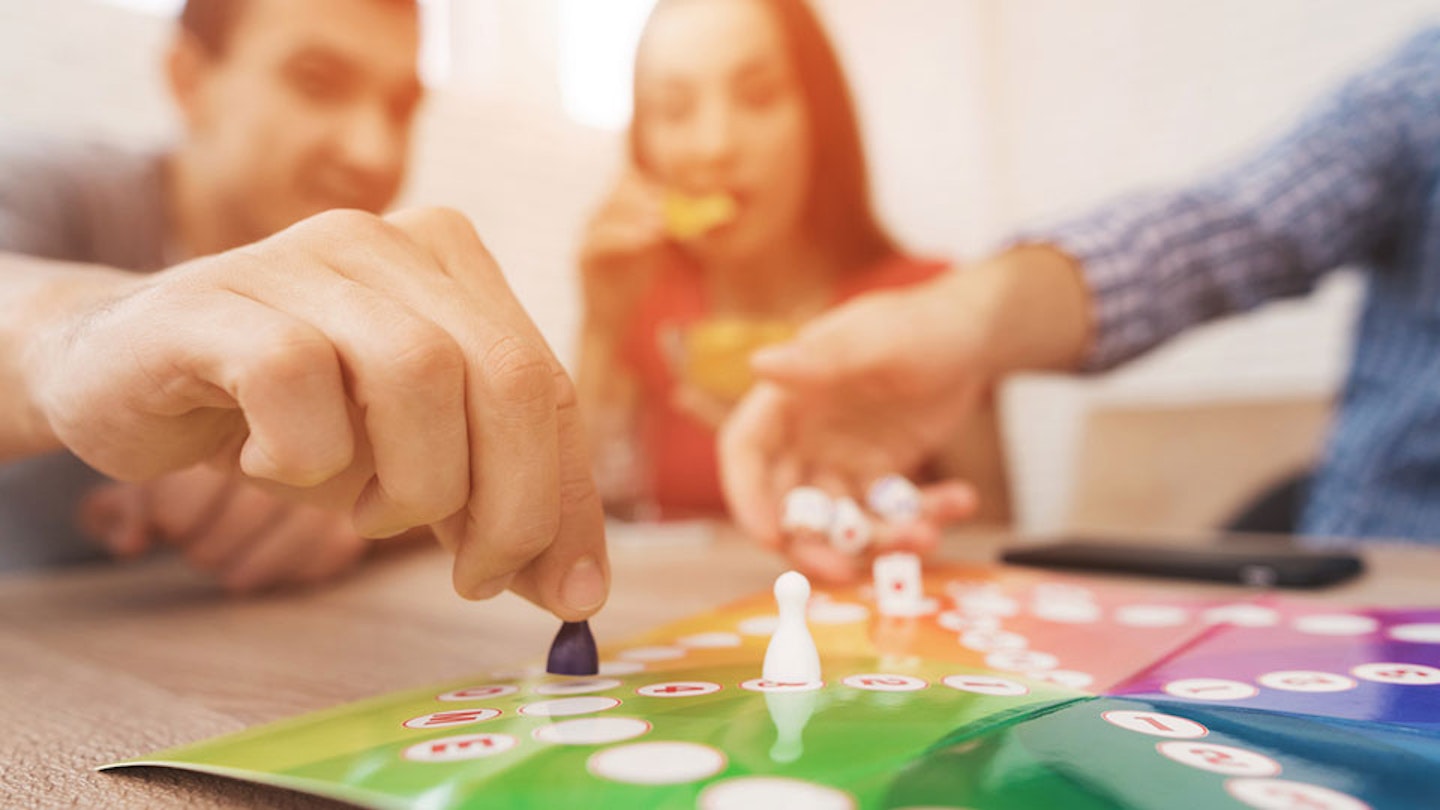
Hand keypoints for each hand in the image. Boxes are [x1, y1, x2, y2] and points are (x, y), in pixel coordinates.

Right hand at [24, 208, 607, 618]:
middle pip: (509, 378)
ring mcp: (303, 258)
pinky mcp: (216, 300)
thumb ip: (491, 504)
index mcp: (454, 265)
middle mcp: (391, 243)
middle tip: (474, 576)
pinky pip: (298, 381)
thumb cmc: (283, 415)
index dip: (571, 498)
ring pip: (420, 374)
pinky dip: (302, 456)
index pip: (548, 388)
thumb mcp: (407, 460)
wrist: (118, 370)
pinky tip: (269, 461)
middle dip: (511, 504)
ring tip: (358, 508)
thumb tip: (576, 590)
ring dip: (407, 481)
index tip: (573, 593)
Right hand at [578, 169, 670, 333]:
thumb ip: (668, 223)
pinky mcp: (583, 254)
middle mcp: (599, 214)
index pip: (631, 176)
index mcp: (616, 207)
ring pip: (611, 209)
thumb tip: (696, 204)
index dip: (656, 178)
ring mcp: (588, 233)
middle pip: (621, 187)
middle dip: (649, 193)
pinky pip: (603, 238)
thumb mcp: (656, 245)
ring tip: (665, 223)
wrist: (612, 317)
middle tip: (673, 204)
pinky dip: (628, 235)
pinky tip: (650, 239)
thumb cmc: (637, 279)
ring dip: (640, 212)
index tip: (682, 187)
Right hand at [719, 248, 1091, 579]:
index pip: (745, 451)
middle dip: (814, 544)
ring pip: (843, 520)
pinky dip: (921, 518)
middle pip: (788, 504)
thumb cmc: (921, 323)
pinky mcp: (880, 474)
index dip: (747, 498)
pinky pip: (888, 514)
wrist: (975, 334)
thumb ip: (822, 358)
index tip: (771, 538)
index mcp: (787, 396)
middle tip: (848, 573)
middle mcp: (805, 435)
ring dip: (881, 538)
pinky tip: (958, 499)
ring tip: (929, 530)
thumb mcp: (876, 339)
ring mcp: (842, 459)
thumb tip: (760, 364)